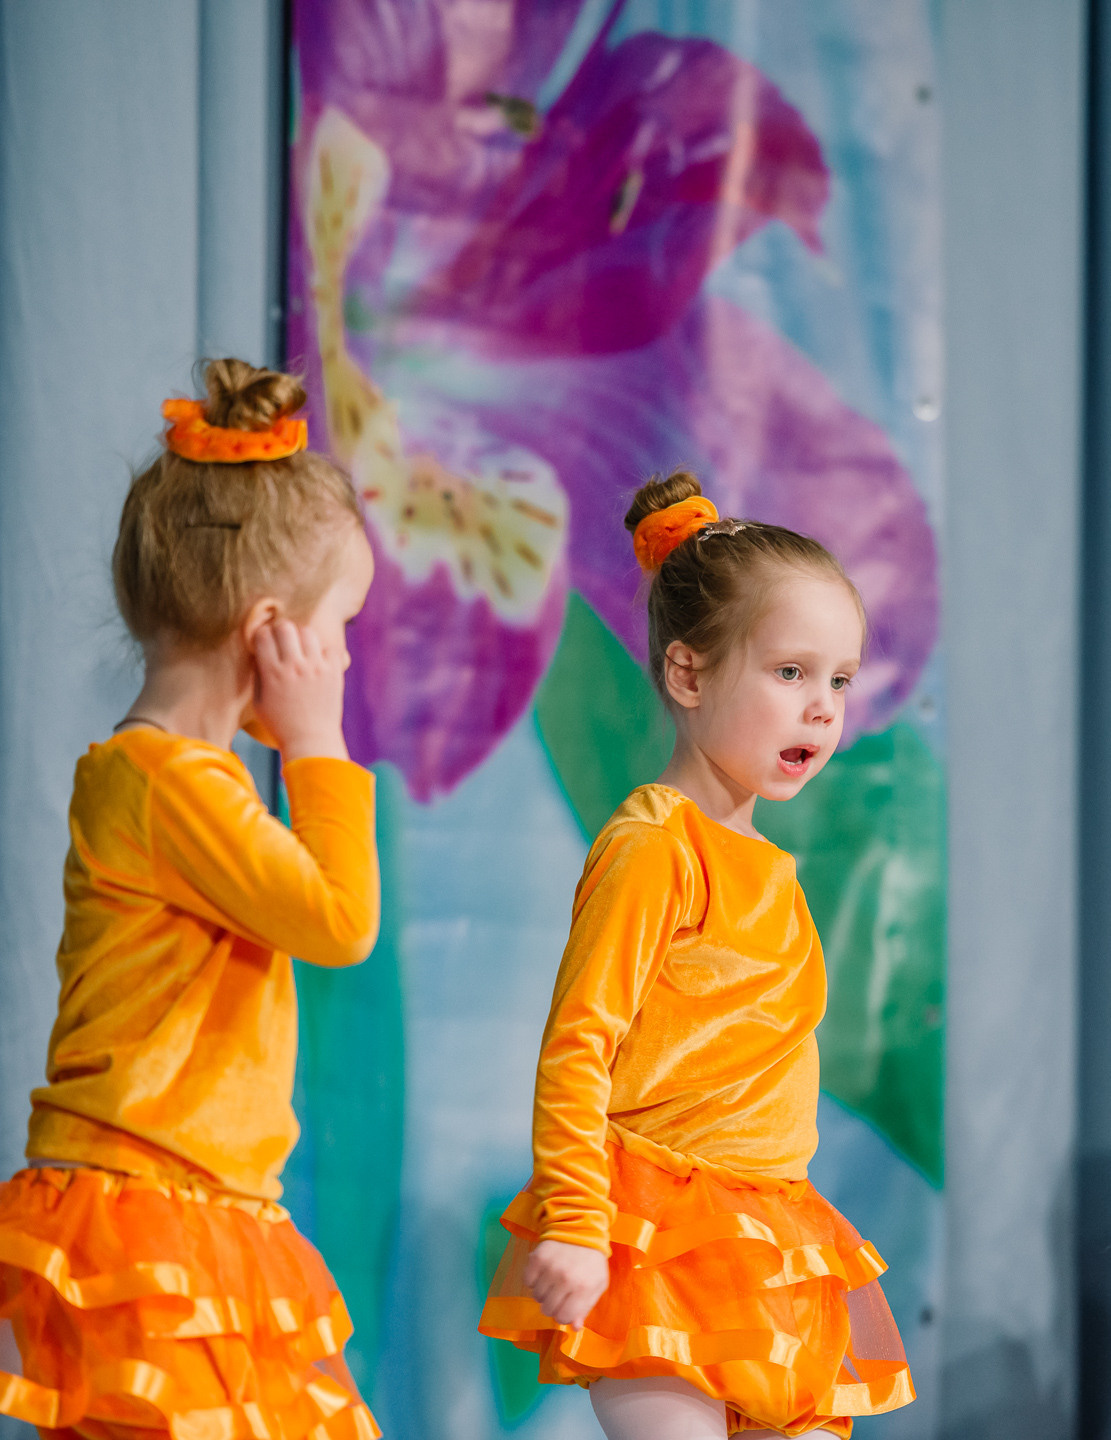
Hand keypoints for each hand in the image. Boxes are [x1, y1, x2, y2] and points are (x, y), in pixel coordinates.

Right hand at [251, 619, 348, 761]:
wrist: (311, 741)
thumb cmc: (281, 725)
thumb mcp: (258, 703)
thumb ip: (258, 675)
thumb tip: (259, 652)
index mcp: (273, 673)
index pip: (263, 635)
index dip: (262, 636)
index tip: (264, 644)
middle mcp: (295, 666)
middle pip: (285, 627)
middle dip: (280, 631)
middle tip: (282, 643)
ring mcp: (316, 668)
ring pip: (308, 632)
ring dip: (302, 638)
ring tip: (301, 651)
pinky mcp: (334, 672)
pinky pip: (330, 648)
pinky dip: (324, 652)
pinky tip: (318, 663)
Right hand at [524, 1239, 608, 1328]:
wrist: (580, 1229)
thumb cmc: (591, 1261)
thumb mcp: (597, 1285)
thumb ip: (586, 1308)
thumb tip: (574, 1327)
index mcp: (583, 1288)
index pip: (563, 1318)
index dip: (563, 1316)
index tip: (566, 1307)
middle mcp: (565, 1279)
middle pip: (547, 1309)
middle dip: (553, 1305)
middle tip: (559, 1294)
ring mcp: (550, 1268)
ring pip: (536, 1296)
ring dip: (543, 1292)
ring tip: (553, 1280)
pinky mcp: (537, 1257)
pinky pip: (527, 1281)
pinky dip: (533, 1280)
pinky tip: (543, 1272)